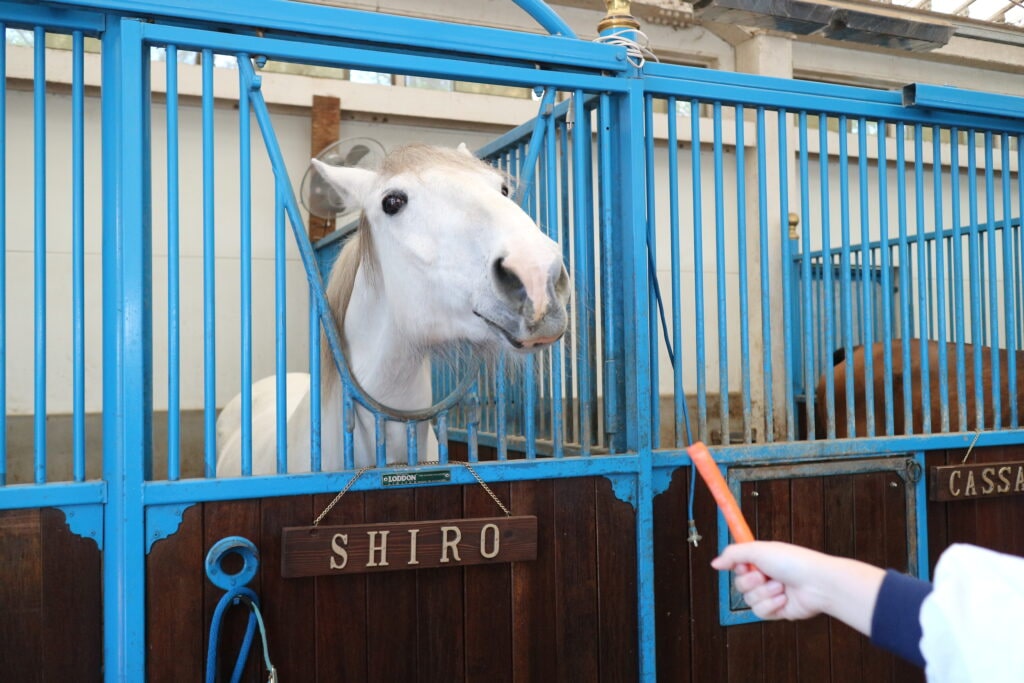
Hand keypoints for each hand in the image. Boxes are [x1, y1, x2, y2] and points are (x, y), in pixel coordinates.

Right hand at [711, 541, 884, 634]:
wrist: (817, 583)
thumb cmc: (793, 562)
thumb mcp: (758, 550)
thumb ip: (733, 554)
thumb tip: (714, 563)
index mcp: (761, 560)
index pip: (737, 566)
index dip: (738, 567)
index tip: (745, 564)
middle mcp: (765, 577)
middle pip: (740, 585)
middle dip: (751, 581)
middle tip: (764, 575)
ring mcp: (771, 595)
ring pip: (749, 600)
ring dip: (764, 593)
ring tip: (780, 587)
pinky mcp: (778, 611)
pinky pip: (760, 612)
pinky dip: (771, 605)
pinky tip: (784, 598)